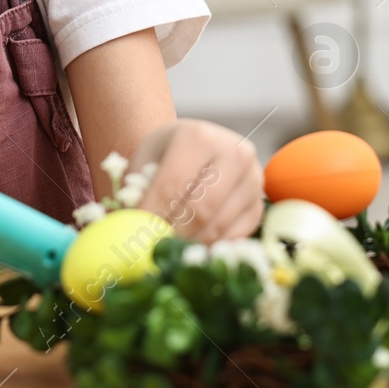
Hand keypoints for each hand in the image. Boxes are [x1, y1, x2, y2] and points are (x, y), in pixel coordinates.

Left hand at [127, 119, 263, 243]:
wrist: (193, 149)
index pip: (173, 185)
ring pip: (218, 226)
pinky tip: (189, 248)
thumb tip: (129, 231)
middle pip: (201, 208)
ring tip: (167, 252)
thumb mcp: (144, 164)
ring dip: (189, 246)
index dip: (152, 216)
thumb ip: (137, 194)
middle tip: (152, 252)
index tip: (135, 239)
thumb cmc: (164, 157)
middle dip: (173, 235)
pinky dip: (209, 248)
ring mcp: (252, 179)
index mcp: (198, 136)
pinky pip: (234, 237)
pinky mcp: (258, 205)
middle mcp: (234, 152)